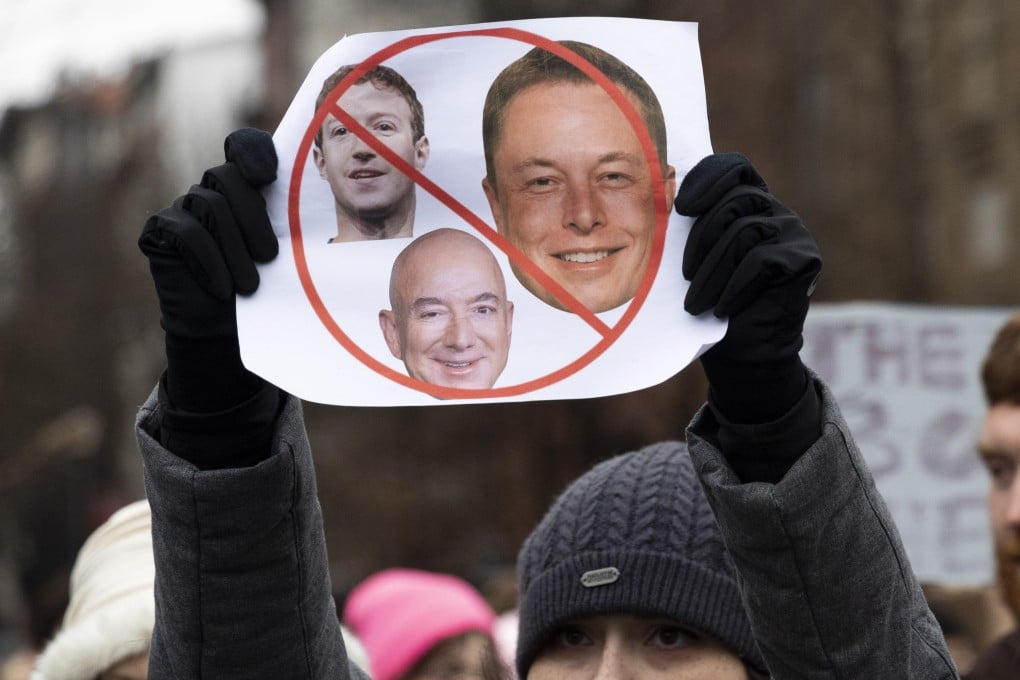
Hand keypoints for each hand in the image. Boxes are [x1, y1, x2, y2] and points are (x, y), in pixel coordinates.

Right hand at [139, 128, 277, 411]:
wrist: (227, 333)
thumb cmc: (266, 291)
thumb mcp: (290, 256)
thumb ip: (297, 225)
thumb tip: (327, 210)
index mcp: (247, 188)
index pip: (245, 146)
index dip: (253, 151)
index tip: (268, 174)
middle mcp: (212, 190)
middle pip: (227, 176)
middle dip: (253, 217)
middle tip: (270, 257)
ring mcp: (184, 207)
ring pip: (209, 203)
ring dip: (234, 248)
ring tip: (250, 285)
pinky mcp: (161, 230)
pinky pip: (186, 231)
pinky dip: (208, 260)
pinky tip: (223, 288)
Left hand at [676, 153, 820, 422]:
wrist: (744, 352)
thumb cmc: (712, 303)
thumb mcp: (694, 260)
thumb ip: (688, 226)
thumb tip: (657, 193)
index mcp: (748, 204)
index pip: (734, 168)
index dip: (709, 178)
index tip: (681, 207)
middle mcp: (776, 212)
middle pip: (736, 200)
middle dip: (702, 237)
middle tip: (683, 276)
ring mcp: (793, 233)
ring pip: (746, 230)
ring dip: (713, 270)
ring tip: (696, 303)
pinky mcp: (804, 258)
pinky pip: (762, 259)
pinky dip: (736, 286)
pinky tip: (722, 308)